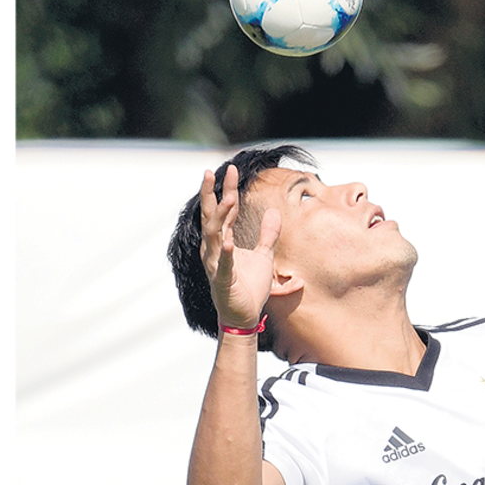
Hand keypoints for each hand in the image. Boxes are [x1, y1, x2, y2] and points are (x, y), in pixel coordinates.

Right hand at [199, 165, 279, 329]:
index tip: (231, 169)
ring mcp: (215, 264)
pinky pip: (222, 265)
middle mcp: (215, 249)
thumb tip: (274, 212)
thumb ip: (268, 234)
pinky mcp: (222, 280)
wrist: (244, 316)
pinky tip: (228, 242)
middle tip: (210, 172)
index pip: (225, 211)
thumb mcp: (264, 255)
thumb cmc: (250, 287)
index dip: (228, 190)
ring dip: (220, 217)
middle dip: (211, 194)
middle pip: (211, 217)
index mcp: (224, 241)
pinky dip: (224, 254)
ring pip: (214, 236)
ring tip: (227, 199)